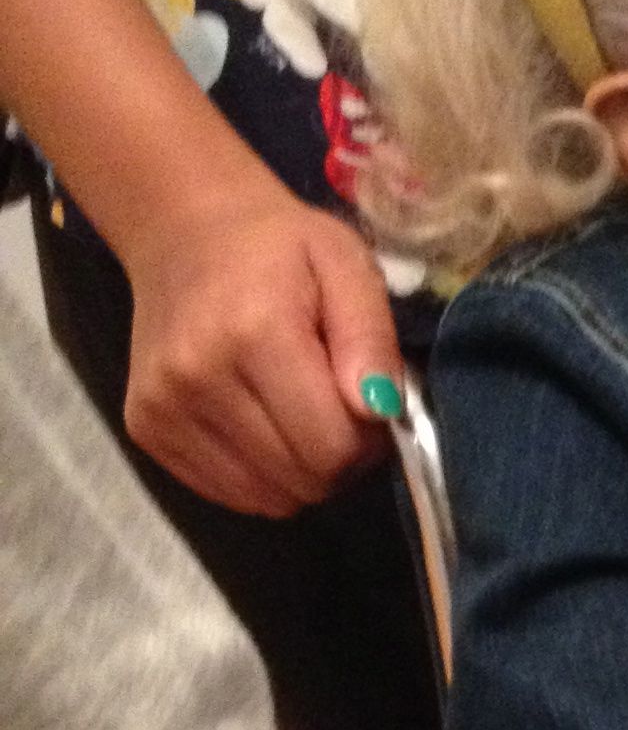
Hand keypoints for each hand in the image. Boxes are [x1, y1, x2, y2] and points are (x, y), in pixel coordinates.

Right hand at [120, 195, 403, 516]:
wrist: (184, 230)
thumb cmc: (279, 247)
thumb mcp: (346, 265)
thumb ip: (371, 337)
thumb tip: (381, 410)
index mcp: (254, 333)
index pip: (331, 448)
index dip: (368, 443)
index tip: (369, 409)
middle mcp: (198, 378)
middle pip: (301, 479)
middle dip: (337, 459)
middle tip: (338, 412)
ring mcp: (162, 408)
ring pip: (265, 498)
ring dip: (298, 473)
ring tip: (298, 416)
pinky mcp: (144, 429)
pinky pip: (226, 493)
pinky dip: (258, 476)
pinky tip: (260, 425)